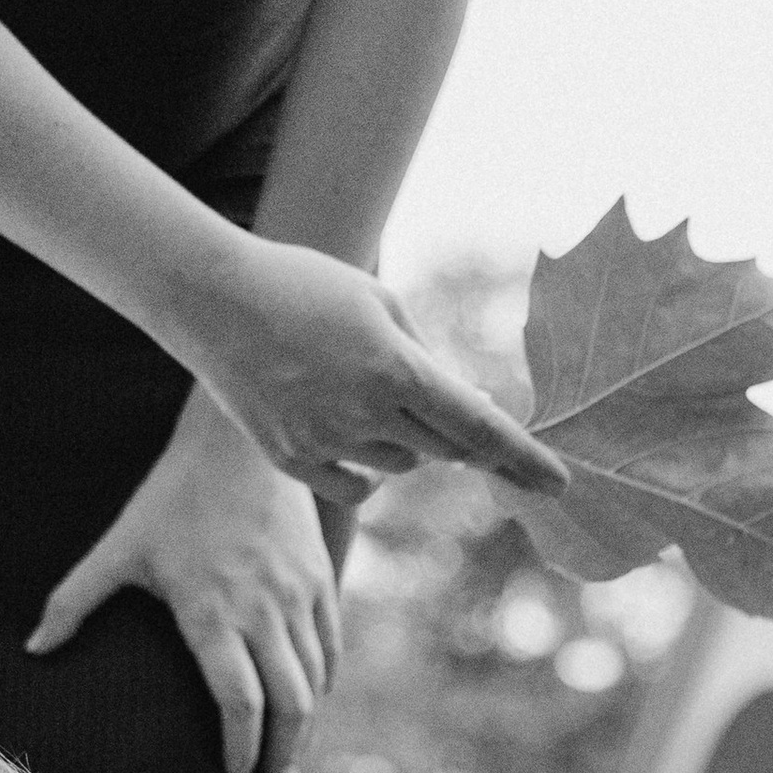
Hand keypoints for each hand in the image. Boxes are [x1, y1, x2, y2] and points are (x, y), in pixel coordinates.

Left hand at [27, 391, 341, 772]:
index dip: (239, 750)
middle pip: (289, 706)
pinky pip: (330, 650)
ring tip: (282, 754)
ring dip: (302, 727)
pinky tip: (305, 704)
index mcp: (213, 612)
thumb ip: (74, 601)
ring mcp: (299, 596)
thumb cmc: (172, 498)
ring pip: (314, 683)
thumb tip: (34, 649)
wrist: (238, 445)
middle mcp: (264, 610)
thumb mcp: (119, 548)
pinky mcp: (321, 580)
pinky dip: (321, 685)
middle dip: (278, 754)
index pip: (240, 703)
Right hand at [191, 241, 566, 504]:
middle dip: (458, 435)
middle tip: (438, 401)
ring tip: (370, 393)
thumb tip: (470, 408)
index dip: (524, 458)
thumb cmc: (306, 284)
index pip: (479, 427)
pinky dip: (368, 472)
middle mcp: (364, 412)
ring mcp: (324, 441)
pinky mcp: (290, 459)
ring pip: (400, 467)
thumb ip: (429, 358)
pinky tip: (355, 436)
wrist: (213, 298)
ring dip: (409, 444)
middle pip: (444, 450)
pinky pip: (354, 488)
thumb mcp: (382, 302)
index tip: (559, 484)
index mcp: (395, 367)